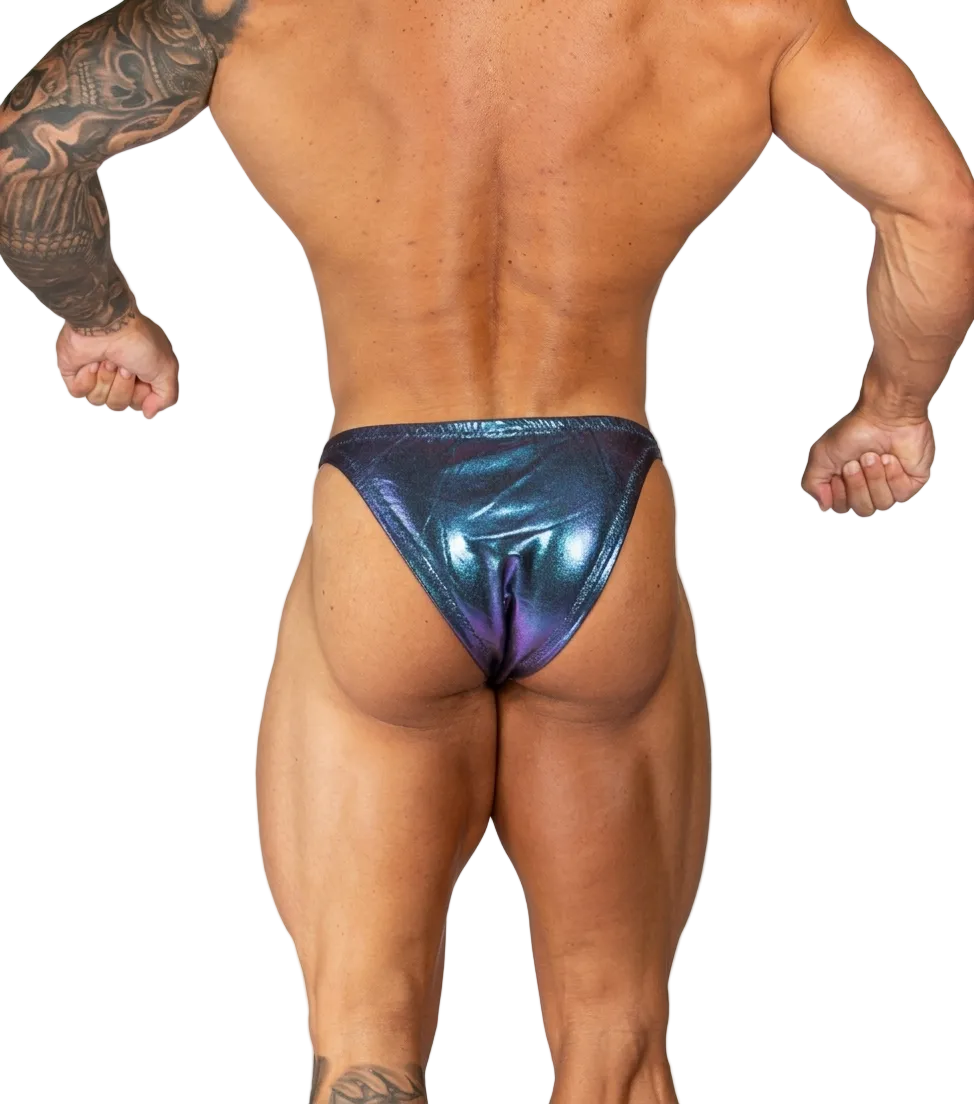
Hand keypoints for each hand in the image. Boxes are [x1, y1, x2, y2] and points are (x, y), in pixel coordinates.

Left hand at [56, 310, 178, 418]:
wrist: (106, 323)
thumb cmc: (137, 340)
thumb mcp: (167, 369)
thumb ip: (167, 396)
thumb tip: (148, 412)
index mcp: (141, 374)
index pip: (139, 403)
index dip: (141, 394)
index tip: (142, 374)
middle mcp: (118, 375)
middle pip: (119, 404)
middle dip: (122, 386)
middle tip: (125, 365)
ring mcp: (95, 373)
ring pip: (99, 400)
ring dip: (106, 379)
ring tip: (108, 360)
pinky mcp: (75, 371)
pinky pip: (79, 393)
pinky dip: (86, 378)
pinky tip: (91, 362)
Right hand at [802, 407, 934, 515]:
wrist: (885, 415)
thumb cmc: (855, 430)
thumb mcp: (821, 456)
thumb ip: (812, 483)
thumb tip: (823, 504)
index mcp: (847, 484)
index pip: (841, 507)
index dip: (840, 492)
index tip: (840, 469)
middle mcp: (869, 487)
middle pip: (863, 509)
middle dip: (858, 485)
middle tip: (856, 462)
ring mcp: (891, 485)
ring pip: (882, 504)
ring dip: (874, 477)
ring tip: (873, 456)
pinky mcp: (911, 482)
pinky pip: (900, 494)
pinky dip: (892, 474)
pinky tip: (889, 458)